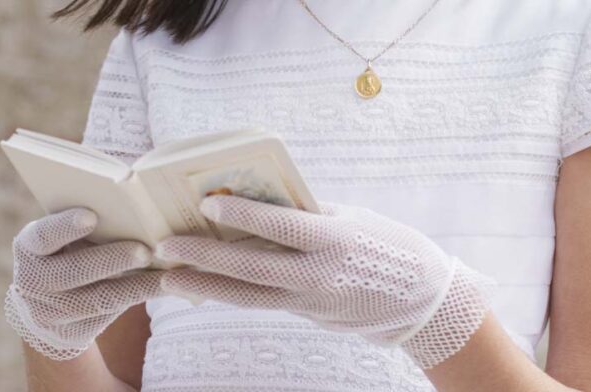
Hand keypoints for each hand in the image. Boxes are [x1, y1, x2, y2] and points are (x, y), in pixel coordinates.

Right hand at [4, 208, 163, 359]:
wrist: (45, 306)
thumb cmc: (65, 254)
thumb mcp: (61, 239)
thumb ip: (84, 226)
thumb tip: (132, 206)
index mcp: (29, 248)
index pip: (44, 236)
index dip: (65, 227)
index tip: (91, 216)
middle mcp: (33, 281)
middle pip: (75, 271)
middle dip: (112, 260)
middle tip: (145, 250)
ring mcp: (51, 311)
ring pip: (99, 298)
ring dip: (136, 285)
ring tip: (165, 274)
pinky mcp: (74, 331)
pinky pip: (112, 312)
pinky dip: (139, 296)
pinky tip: (163, 286)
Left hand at [155, 195, 494, 367]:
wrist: (424, 304)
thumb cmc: (390, 247)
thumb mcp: (353, 219)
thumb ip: (308, 212)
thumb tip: (260, 200)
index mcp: (335, 242)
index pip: (281, 227)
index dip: (243, 217)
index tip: (207, 204)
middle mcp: (318, 277)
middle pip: (252, 269)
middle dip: (204, 258)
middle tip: (165, 246)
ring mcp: (310, 302)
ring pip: (248, 296)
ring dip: (204, 287)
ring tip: (169, 277)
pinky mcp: (306, 314)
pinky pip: (260, 301)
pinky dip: (230, 292)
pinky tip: (203, 284)